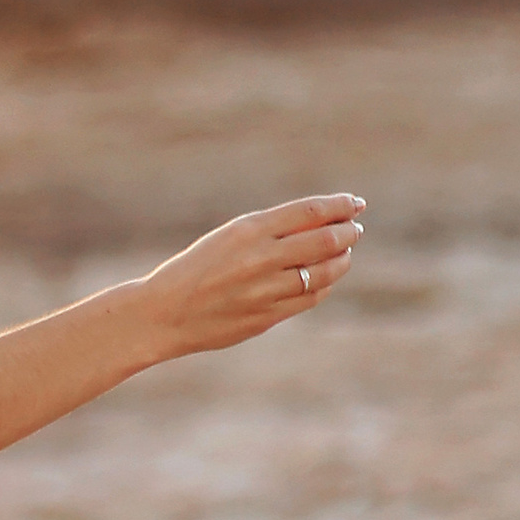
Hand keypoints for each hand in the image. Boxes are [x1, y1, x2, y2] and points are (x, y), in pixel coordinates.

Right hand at [136, 195, 362, 358]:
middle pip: (325, 241)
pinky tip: (325, 278)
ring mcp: (266, 290)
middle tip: (355, 228)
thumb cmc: (195, 269)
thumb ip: (271, 231)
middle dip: (347, 232)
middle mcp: (261, 258)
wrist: (164, 313)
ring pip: (323, 272)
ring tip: (345, 252)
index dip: (339, 205)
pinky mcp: (268, 317)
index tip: (354, 203)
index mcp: (249, 230)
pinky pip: (310, 298)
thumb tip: (321, 223)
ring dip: (342, 259)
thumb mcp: (228, 237)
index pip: (310, 212)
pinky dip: (324, 285)